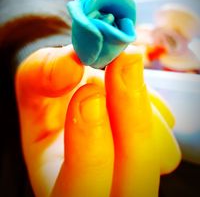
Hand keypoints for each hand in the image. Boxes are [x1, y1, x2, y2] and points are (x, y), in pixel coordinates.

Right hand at [15, 45, 180, 196]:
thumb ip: (43, 72)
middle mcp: (102, 182)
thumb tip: (70, 67)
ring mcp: (131, 169)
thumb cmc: (48, 94)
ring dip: (144, 109)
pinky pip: (167, 137)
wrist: (68, 92)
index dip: (89, 146)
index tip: (89, 91)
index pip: (79, 193)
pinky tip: (129, 94)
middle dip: (131, 120)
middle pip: (135, 183)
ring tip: (121, 76)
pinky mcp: (152, 152)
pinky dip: (154, 109)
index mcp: (56, 179)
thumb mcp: (33, 77)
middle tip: (124, 63)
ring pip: (160, 157)